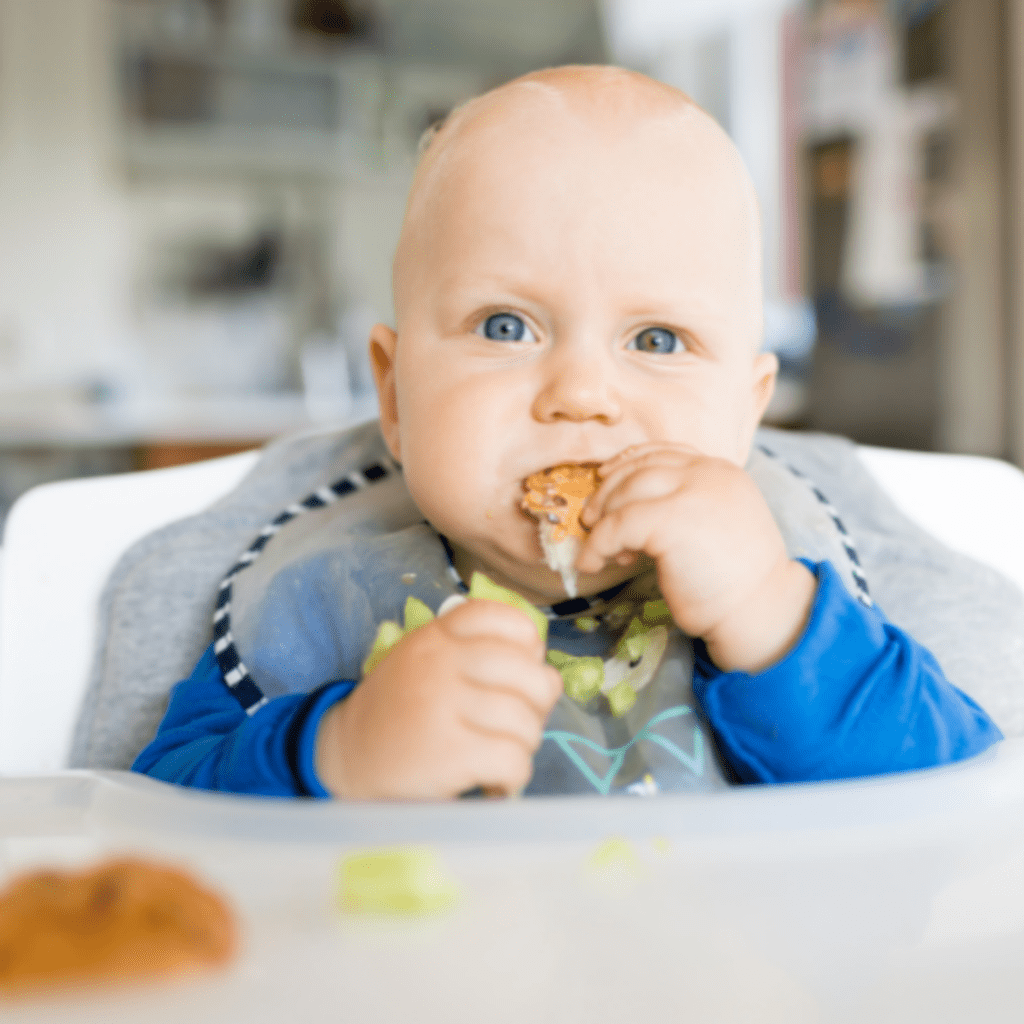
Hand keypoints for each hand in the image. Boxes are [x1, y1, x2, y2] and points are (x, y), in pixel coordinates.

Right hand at [315, 600, 562, 799]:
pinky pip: (513, 759)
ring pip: (526, 721)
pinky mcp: (448, 752)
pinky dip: (513, 778)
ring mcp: (444, 706)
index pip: (508, 620)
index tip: (519, 673)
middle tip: (517, 724)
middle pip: (532, 675)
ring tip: (501, 755)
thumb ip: (471, 649)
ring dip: (524, 745)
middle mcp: (443, 663)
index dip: (529, 648)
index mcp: (439, 636)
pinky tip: (495, 782)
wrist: (345, 756)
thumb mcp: (425, 658)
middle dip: (538, 706)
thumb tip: (539, 665)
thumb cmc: (399, 710)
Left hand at [578, 443, 815, 672]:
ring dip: (603, 520)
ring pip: (625, 492)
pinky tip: (593, 563)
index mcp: (720, 471)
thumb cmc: (735, 579)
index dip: (627, 464)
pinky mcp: (670, 520)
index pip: (663, 452)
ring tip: (601, 548)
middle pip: (639, 468)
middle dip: (608, 492)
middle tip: (592, 518)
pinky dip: (597, 545)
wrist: (760, 611)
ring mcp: (690, 493)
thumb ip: (684, 504)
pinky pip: (617, 525)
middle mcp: (706, 473)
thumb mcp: (715, 524)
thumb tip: (626, 508)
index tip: (605, 479)